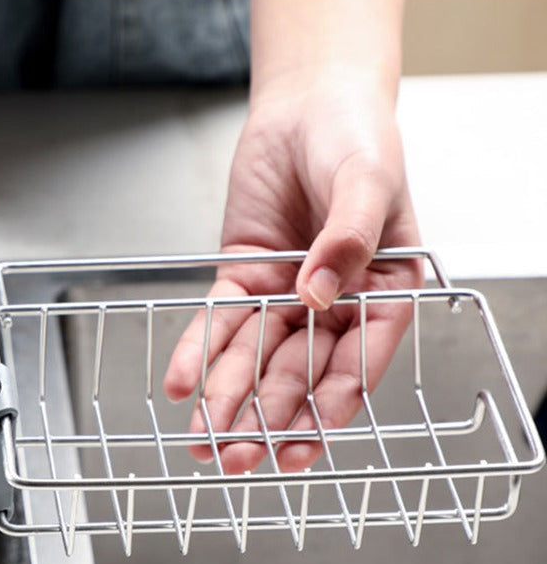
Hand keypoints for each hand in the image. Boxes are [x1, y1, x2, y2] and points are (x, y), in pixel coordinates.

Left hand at [163, 70, 422, 473]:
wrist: (306, 105)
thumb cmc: (356, 137)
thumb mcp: (367, 182)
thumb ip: (350, 239)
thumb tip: (322, 294)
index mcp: (383, 293)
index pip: (356, 364)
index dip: (327, 408)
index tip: (299, 446)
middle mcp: (333, 305)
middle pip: (298, 373)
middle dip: (266, 418)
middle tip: (238, 458)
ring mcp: (286, 296)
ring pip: (254, 358)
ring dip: (228, 399)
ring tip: (204, 440)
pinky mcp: (243, 278)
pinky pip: (219, 321)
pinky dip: (199, 351)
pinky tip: (182, 383)